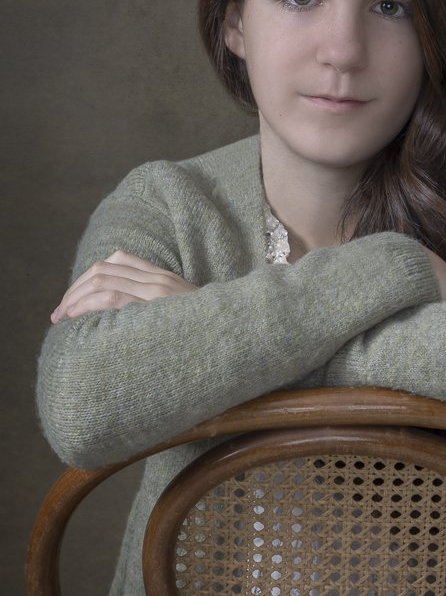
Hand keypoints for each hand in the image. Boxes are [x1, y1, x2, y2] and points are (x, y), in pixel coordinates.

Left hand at [51, 250, 197, 322]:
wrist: (236, 334)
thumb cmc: (208, 333)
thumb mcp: (182, 314)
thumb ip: (157, 309)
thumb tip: (126, 322)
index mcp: (163, 277)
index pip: (117, 261)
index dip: (88, 278)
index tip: (74, 301)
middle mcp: (159, 278)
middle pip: (102, 270)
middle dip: (74, 291)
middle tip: (59, 314)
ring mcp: (157, 291)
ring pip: (102, 281)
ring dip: (75, 299)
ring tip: (62, 318)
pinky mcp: (154, 306)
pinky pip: (112, 297)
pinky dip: (88, 305)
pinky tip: (77, 319)